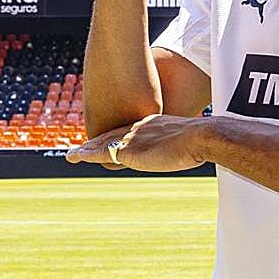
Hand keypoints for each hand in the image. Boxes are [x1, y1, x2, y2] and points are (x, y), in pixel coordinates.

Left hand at [65, 114, 206, 172]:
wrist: (201, 136)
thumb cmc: (204, 138)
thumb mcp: (193, 138)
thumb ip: (186, 142)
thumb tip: (195, 150)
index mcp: (154, 122)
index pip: (130, 128)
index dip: (117, 133)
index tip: (108, 138)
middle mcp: (139, 127)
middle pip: (113, 133)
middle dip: (98, 139)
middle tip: (83, 146)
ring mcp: (133, 138)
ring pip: (103, 142)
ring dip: (87, 148)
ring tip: (73, 153)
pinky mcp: (129, 151)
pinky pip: (101, 152)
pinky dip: (87, 154)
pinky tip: (75, 156)